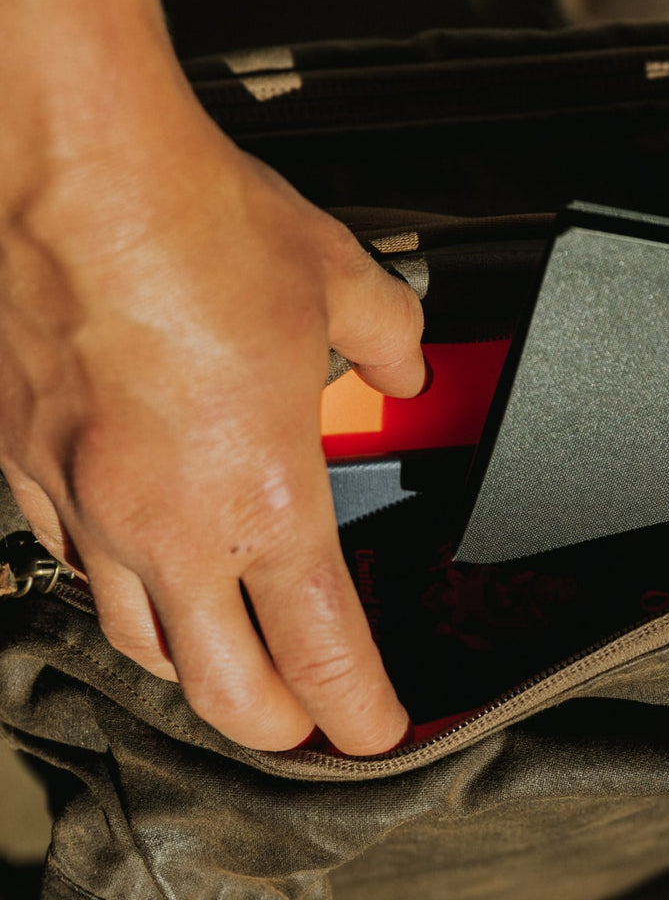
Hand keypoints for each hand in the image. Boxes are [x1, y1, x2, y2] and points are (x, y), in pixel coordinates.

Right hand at [0, 114, 423, 753]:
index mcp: (265, 497)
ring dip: (192, 669)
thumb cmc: (200, 225)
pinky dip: (117, 590)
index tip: (374, 733)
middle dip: (275, 723)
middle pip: (223, 687)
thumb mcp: (344, 284)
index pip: (323, 651)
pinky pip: (71, 564)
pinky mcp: (25, 467)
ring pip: (138, 640)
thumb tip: (400, 369)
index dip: (356, 712)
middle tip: (305, 723)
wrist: (68, 165)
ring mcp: (86, 505)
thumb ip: (389, 346)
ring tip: (226, 667)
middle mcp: (169, 525)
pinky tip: (138, 574)